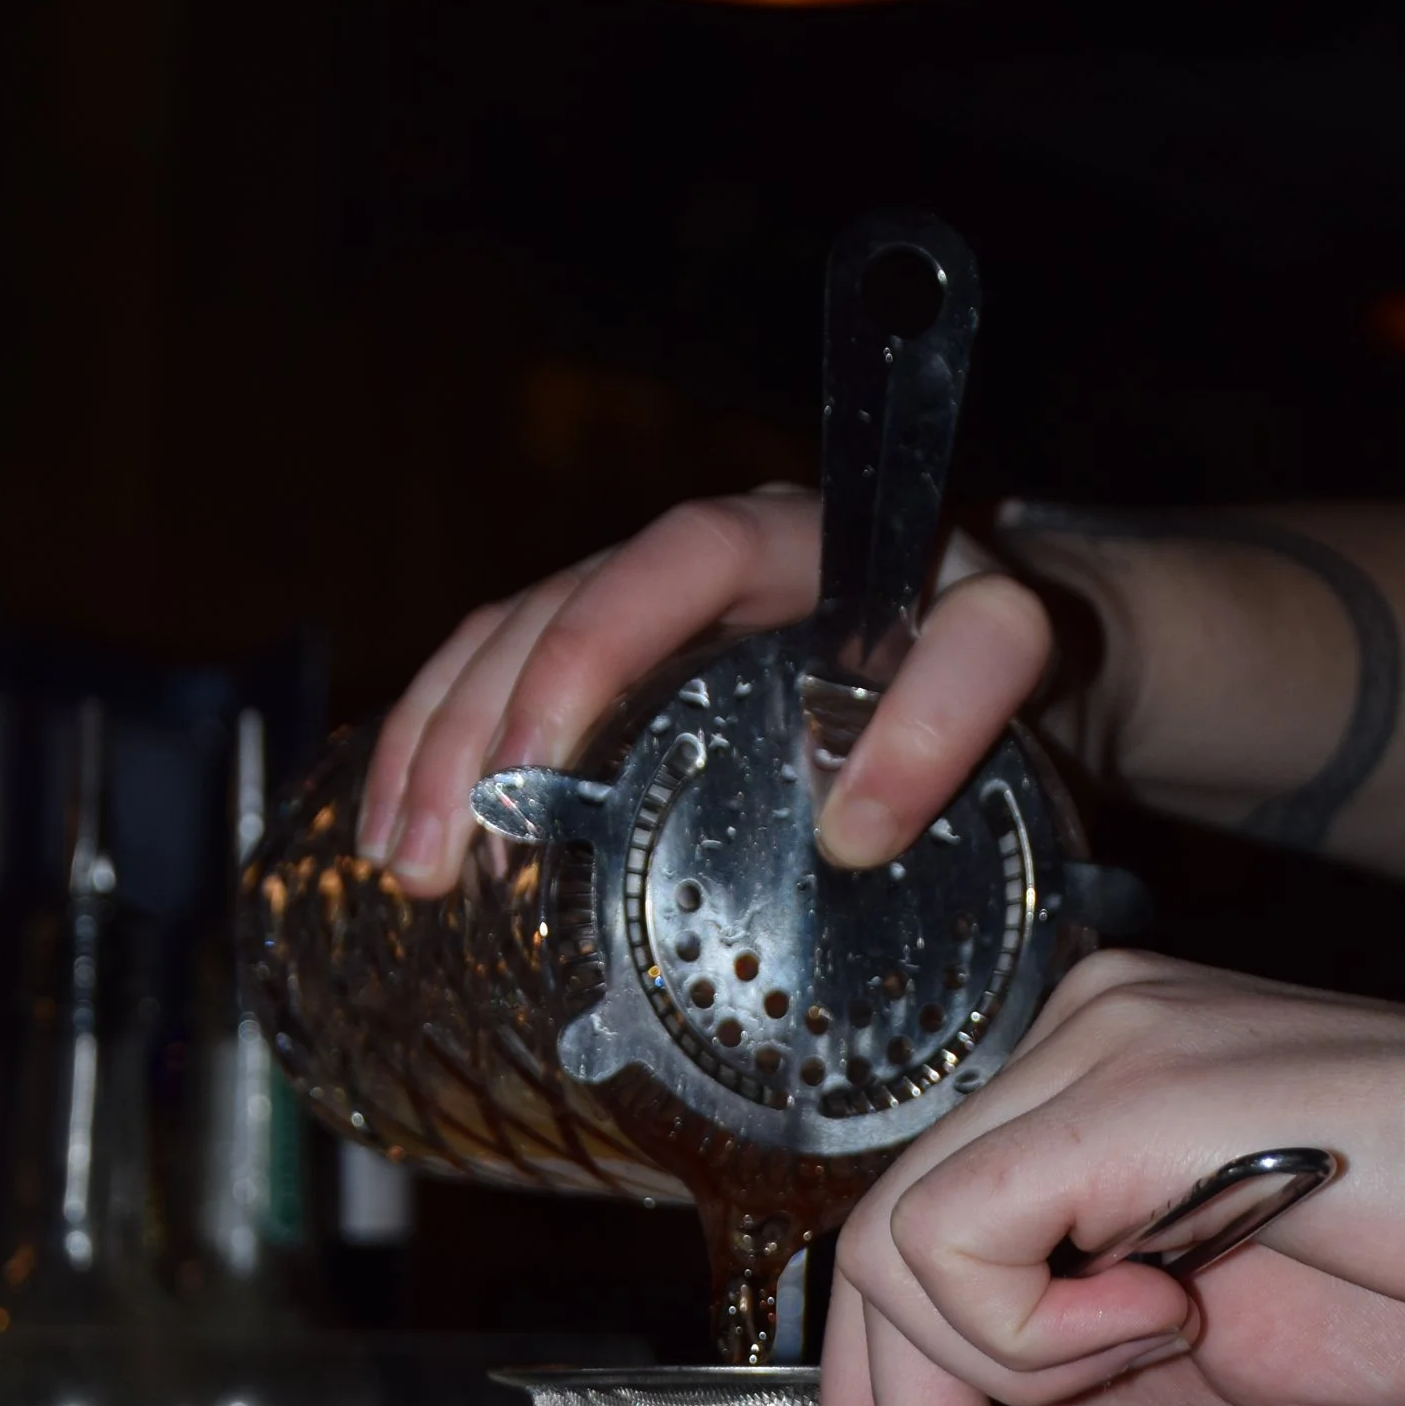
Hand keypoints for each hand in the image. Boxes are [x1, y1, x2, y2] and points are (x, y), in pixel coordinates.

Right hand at [356, 490, 1054, 892]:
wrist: (971, 629)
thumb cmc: (977, 639)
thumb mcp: (1005, 649)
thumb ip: (959, 707)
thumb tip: (854, 826)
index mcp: (774, 536)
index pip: (664, 564)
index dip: (585, 650)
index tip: (535, 763)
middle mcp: (684, 562)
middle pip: (545, 614)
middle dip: (477, 735)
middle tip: (447, 856)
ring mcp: (633, 612)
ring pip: (497, 650)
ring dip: (434, 756)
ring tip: (406, 869)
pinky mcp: (605, 670)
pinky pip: (491, 687)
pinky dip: (435, 758)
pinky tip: (400, 841)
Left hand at [823, 952, 1404, 1405]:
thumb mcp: (1230, 1350)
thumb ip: (1102, 1373)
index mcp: (1102, 1091)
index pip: (922, 1248)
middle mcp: (1081, 1043)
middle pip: (880, 1256)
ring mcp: (1099, 1049)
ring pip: (892, 1255)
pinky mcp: (1126, 1088)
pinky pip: (957, 1237)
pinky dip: (1021, 1334)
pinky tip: (1155, 1329)